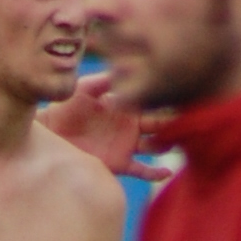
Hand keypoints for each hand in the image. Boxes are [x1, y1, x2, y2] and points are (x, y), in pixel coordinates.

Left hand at [43, 72, 172, 181]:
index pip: (153, 101)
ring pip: (157, 145)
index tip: (181, 95)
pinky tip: (167, 171)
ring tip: (178, 142)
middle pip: (160, 123)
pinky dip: (155, 173)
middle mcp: (132, 125)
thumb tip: (124, 67)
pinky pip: (143, 170)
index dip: (166, 99)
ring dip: (168, 144)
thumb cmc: (64, 107)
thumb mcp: (84, 90)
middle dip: (174, 122)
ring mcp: (128, 145)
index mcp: (127, 106)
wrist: (50, 133)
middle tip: (190, 119)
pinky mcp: (120, 163)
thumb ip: (104, 80)